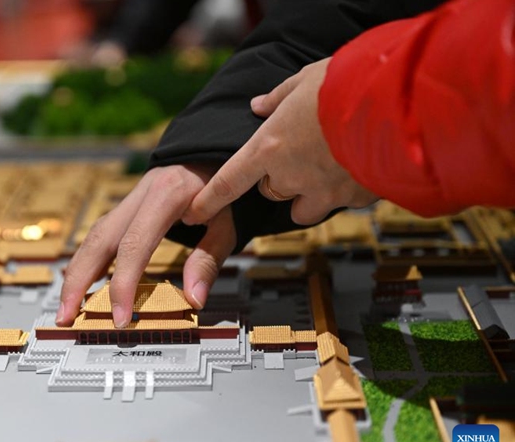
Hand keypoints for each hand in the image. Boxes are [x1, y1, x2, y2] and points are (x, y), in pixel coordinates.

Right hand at [56, 165, 235, 327]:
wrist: (214, 152)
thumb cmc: (225, 185)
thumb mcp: (228, 222)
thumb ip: (208, 259)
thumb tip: (194, 299)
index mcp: (165, 195)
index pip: (134, 245)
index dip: (122, 284)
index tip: (120, 317)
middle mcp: (139, 196)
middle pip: (98, 240)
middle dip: (78, 281)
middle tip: (65, 316)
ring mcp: (130, 201)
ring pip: (93, 237)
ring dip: (76, 273)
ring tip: (67, 307)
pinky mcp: (128, 208)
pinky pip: (101, 235)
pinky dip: (88, 261)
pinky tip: (82, 283)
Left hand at [182, 58, 377, 226]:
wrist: (397, 102)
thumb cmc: (345, 84)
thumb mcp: (305, 79)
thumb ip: (278, 97)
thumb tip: (259, 105)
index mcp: (268, 148)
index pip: (227, 182)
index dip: (209, 200)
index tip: (194, 213)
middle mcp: (290, 176)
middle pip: (271, 192)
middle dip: (279, 180)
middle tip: (300, 153)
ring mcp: (322, 192)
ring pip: (303, 209)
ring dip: (308, 196)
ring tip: (329, 167)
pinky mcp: (353, 199)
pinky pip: (342, 202)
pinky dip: (346, 190)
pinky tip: (360, 164)